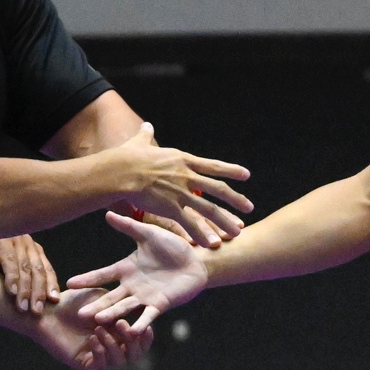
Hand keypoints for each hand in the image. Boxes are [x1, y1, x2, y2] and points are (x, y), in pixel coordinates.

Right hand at [0, 234, 59, 313]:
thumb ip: (22, 281)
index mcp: (32, 250)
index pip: (46, 269)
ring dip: (25, 289)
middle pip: (38, 270)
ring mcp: (14, 240)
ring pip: (25, 268)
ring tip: (23, 307)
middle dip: (38, 292)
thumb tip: (36, 304)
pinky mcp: (0, 240)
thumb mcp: (8, 272)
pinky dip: (11, 277)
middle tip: (37, 311)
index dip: (51, 285)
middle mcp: (26, 243)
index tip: (54, 301)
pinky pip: (9, 261)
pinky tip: (11, 292)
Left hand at [29, 288, 153, 369]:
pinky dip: (100, 351)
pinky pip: (100, 364)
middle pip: (133, 354)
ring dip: (113, 344)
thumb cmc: (73, 301)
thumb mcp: (102, 298)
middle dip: (132, 342)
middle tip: (124, 327)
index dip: (145, 337)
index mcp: (118, 332)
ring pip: (119, 360)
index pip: (139, 340)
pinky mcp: (84, 363)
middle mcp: (111, 346)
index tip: (147, 327)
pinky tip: (93, 338)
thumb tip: (142, 314)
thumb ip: (121, 306)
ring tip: (101, 329)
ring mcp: (98, 356)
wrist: (47, 310)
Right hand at [64, 211, 209, 332]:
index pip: (103, 275)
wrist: (197, 260)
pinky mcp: (160, 304)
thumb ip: (129, 226)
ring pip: (125, 307)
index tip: (69, 284)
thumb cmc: (173, 246)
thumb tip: (107, 213)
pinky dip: (140, 324)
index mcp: (127, 268)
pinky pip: (148, 316)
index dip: (87, 279)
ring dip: (112, 315)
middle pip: (110, 297)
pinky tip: (130, 332)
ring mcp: (145, 296)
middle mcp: (132, 285)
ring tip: (98, 321)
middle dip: (96, 304)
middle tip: (79, 313)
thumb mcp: (149, 234)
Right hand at [103, 123, 251, 242]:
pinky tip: (211, 244)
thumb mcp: (140, 143)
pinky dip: (201, 234)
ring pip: (209, 209)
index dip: (231, 170)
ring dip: (224, 221)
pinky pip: (190, 223)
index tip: (246, 175)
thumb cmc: (127, 157)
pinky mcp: (170, 207)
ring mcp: (180, 193)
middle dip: (235, 199)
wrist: (120, 171)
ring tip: (237, 232)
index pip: (213, 165)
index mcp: (183, 160)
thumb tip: (147, 125)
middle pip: (218, 189)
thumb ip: (146, 135)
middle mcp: (187, 176)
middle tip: (249, 207)